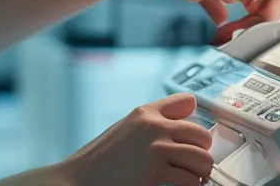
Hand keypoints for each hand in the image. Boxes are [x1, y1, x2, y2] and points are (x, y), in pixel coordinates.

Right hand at [55, 93, 214, 185]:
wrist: (76, 181)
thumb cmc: (99, 162)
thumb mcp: (125, 131)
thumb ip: (153, 122)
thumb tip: (188, 112)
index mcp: (144, 113)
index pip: (187, 102)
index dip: (194, 122)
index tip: (196, 141)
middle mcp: (153, 126)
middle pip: (203, 135)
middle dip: (202, 155)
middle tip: (194, 169)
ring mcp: (156, 148)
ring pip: (203, 160)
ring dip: (199, 174)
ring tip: (190, 181)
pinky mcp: (156, 172)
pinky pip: (192, 181)